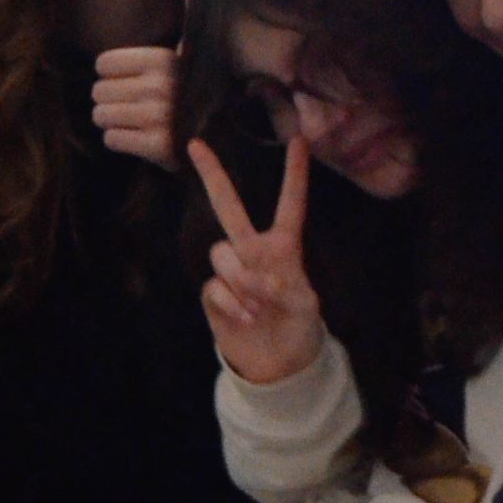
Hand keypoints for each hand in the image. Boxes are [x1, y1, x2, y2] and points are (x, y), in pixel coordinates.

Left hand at [92, 44, 179, 165]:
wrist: (221, 137)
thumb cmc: (190, 97)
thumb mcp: (180, 65)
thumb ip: (154, 56)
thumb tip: (129, 53)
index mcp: (163, 60)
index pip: (104, 64)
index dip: (110, 76)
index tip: (124, 83)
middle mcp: (160, 86)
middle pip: (99, 91)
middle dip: (108, 101)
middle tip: (126, 107)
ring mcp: (158, 117)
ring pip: (101, 116)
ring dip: (111, 121)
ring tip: (129, 122)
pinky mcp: (157, 146)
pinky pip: (111, 139)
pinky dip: (118, 140)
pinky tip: (134, 138)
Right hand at [188, 136, 323, 385]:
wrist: (276, 362)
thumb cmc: (299, 327)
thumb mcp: (305, 306)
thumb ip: (284, 286)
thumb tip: (257, 279)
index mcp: (284, 246)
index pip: (290, 205)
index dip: (295, 174)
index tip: (299, 140)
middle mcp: (252, 250)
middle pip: (229, 206)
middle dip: (212, 175)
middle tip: (196, 145)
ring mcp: (230, 271)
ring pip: (221, 253)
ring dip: (240, 278)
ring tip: (259, 304)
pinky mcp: (213, 293)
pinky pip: (214, 285)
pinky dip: (232, 302)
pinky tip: (247, 317)